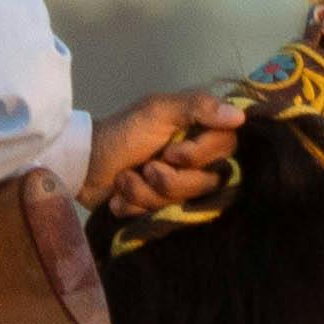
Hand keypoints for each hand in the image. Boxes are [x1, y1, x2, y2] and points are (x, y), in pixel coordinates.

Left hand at [82, 90, 237, 228]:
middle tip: (146, 166)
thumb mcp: (158, 111)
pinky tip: (120, 195)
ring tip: (125, 179)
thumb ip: (198, 107)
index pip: (227, 148)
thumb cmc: (122, 132)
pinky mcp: (160, 208)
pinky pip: (160, 216)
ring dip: (145, 192)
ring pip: (181, 201)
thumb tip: (240, 116)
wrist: (83, 165)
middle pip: (208, 181)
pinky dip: (134, 205)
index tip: (171, 151)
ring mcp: (178, 186)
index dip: (199, 155)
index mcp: (199, 131)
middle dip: (169, 179)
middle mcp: (196, 160)